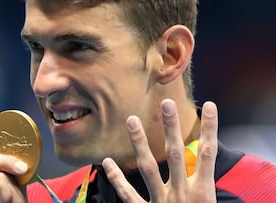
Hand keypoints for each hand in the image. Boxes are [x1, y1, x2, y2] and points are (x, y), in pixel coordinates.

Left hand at [102, 99, 217, 202]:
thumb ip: (203, 183)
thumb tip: (200, 161)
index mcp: (202, 192)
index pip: (208, 153)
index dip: (210, 128)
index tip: (209, 105)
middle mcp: (180, 193)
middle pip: (177, 154)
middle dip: (172, 128)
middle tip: (167, 103)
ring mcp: (161, 202)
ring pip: (149, 168)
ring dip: (139, 143)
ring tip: (131, 120)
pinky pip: (128, 195)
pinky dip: (118, 179)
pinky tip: (107, 161)